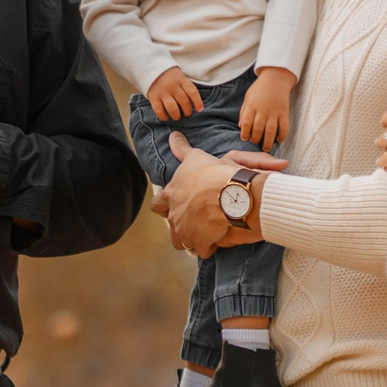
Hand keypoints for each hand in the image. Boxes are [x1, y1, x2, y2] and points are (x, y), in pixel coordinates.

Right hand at [145, 66, 201, 122]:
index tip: (200, 109)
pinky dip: (163, 116)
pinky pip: (159, 110)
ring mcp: (162, 91)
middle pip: (184, 102)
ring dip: (176, 115)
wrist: (150, 67)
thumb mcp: (180, 76)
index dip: (198, 102)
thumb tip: (193, 103)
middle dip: (187, 111)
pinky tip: (166, 117)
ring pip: (172, 108)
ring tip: (177, 117)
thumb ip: (185, 87)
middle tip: (187, 114)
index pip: (193, 92)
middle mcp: (172, 86)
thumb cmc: (169, 75)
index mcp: (181, 79)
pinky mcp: (153, 97)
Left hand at [150, 133, 286, 255]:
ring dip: (193, 239)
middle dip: (180, 227)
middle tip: (193, 223)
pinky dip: (209, 247)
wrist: (230, 192)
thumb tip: (172, 136)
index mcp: (171, 195)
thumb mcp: (195, 157)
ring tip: (207, 233)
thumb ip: (182, 149)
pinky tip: (218, 240)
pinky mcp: (200, 241)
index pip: (156, 205)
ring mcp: (185, 230)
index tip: (173, 206)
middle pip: (171, 227)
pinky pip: (202, 250)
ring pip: (183, 242)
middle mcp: (174, 214)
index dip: (164, 207)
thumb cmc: (213, 172)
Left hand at [239, 68, 295, 147]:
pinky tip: (279, 140)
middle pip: (258, 129)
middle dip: (256, 139)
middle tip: (255, 143)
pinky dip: (282, 135)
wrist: (276, 78)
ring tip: (266, 147)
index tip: (245, 138)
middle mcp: (263, 110)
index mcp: (252, 106)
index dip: (245, 133)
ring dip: (268, 141)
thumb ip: (243, 112)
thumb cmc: (260, 88)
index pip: (246, 123)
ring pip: (271, 130)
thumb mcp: (247, 97)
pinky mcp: (284, 112)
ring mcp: (274, 111)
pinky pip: (284, 126)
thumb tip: (241, 127)